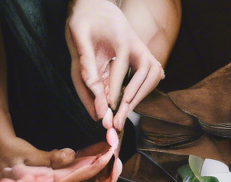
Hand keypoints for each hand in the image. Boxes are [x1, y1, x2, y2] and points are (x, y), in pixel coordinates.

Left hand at [66, 0, 164, 130]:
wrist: (98, 5)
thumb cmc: (85, 18)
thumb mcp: (78, 33)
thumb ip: (85, 60)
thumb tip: (93, 86)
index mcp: (123, 39)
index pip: (121, 70)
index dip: (113, 93)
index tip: (106, 112)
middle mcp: (140, 46)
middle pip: (145, 76)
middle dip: (131, 101)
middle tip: (117, 121)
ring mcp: (146, 52)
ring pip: (152, 78)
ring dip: (139, 97)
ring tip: (122, 115)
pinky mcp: (146, 57)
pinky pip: (150, 78)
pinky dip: (141, 91)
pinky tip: (127, 103)